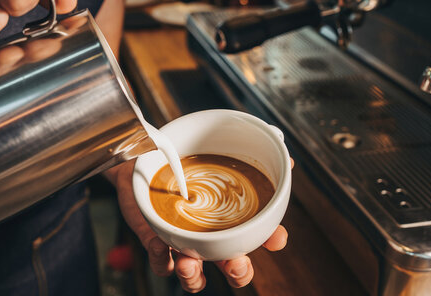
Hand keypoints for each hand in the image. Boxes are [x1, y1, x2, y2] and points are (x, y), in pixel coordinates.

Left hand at [104, 159, 290, 292]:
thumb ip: (252, 157)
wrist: (144, 158)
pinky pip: (159, 261)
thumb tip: (286, 158)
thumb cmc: (184, 163)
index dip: (271, 240)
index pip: (259, 237)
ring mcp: (182, 241)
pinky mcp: (155, 241)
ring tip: (189, 264)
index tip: (277, 238)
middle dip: (239, 272)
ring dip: (194, 277)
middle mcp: (209, 236)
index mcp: (229, 219)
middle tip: (238, 263)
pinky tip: (160, 244)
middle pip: (231, 267)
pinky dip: (160, 258)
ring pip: (193, 275)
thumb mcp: (218, 154)